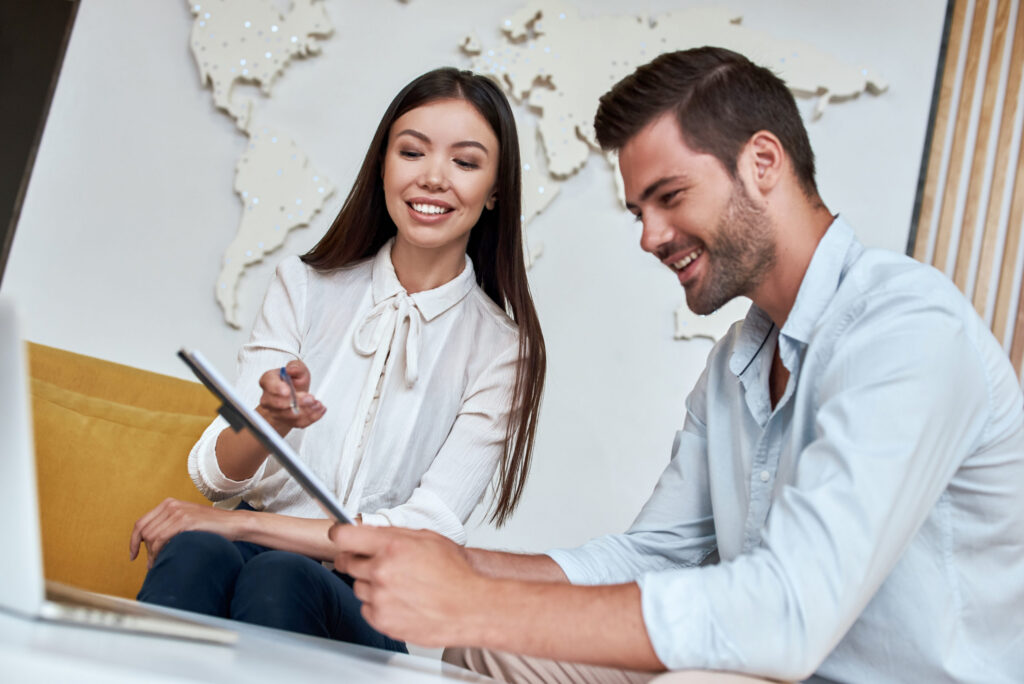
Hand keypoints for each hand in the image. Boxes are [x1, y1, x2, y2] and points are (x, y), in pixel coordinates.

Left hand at [129, 498, 245, 568]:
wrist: (233, 524)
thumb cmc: (211, 526)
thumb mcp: (186, 520)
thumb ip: (169, 524)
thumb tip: (149, 542)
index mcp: (169, 503)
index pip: (141, 523)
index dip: (133, 541)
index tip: (133, 555)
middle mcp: (171, 505)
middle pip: (144, 531)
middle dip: (144, 551)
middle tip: (151, 563)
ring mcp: (178, 512)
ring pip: (151, 537)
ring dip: (151, 554)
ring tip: (157, 564)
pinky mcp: (185, 521)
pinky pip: (161, 539)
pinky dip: (158, 553)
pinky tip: (162, 560)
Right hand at [257, 360, 325, 432]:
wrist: (296, 396)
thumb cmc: (295, 382)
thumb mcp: (299, 369)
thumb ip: (296, 367)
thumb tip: (291, 369)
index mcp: (269, 381)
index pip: (269, 384)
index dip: (277, 388)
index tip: (287, 390)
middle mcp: (269, 398)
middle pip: (278, 403)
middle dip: (296, 402)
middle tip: (310, 398)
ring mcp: (275, 412)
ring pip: (288, 415)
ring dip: (306, 410)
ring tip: (317, 403)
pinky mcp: (286, 422)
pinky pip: (297, 423)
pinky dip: (311, 417)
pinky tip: (318, 410)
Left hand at [329, 525, 483, 646]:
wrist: (470, 607)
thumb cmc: (455, 574)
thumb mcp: (427, 538)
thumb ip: (394, 533)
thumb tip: (370, 529)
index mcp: (392, 546)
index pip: (343, 536)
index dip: (339, 534)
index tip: (339, 536)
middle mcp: (382, 571)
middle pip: (346, 562)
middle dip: (359, 560)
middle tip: (378, 563)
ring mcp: (380, 597)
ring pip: (357, 586)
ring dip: (371, 584)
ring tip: (399, 585)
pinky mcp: (381, 620)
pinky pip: (366, 609)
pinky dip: (378, 605)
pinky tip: (400, 601)